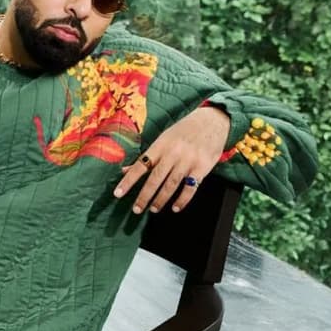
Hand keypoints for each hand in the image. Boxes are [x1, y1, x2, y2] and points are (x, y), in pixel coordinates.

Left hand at [114, 106, 229, 213]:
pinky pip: (190, 188)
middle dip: (144, 196)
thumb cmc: (184, 130)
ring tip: (153, 209)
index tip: (118, 193)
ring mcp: (188, 161)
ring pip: (171, 185)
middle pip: (155, 179)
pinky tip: (176, 207)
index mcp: (160, 145)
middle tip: (136, 209)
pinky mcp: (202, 167)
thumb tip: (125, 169)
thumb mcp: (164, 138)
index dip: (128, 181)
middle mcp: (173, 153)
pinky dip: (182, 200)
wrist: (212, 121)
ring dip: (161, 200)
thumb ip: (147, 156)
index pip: (140, 166)